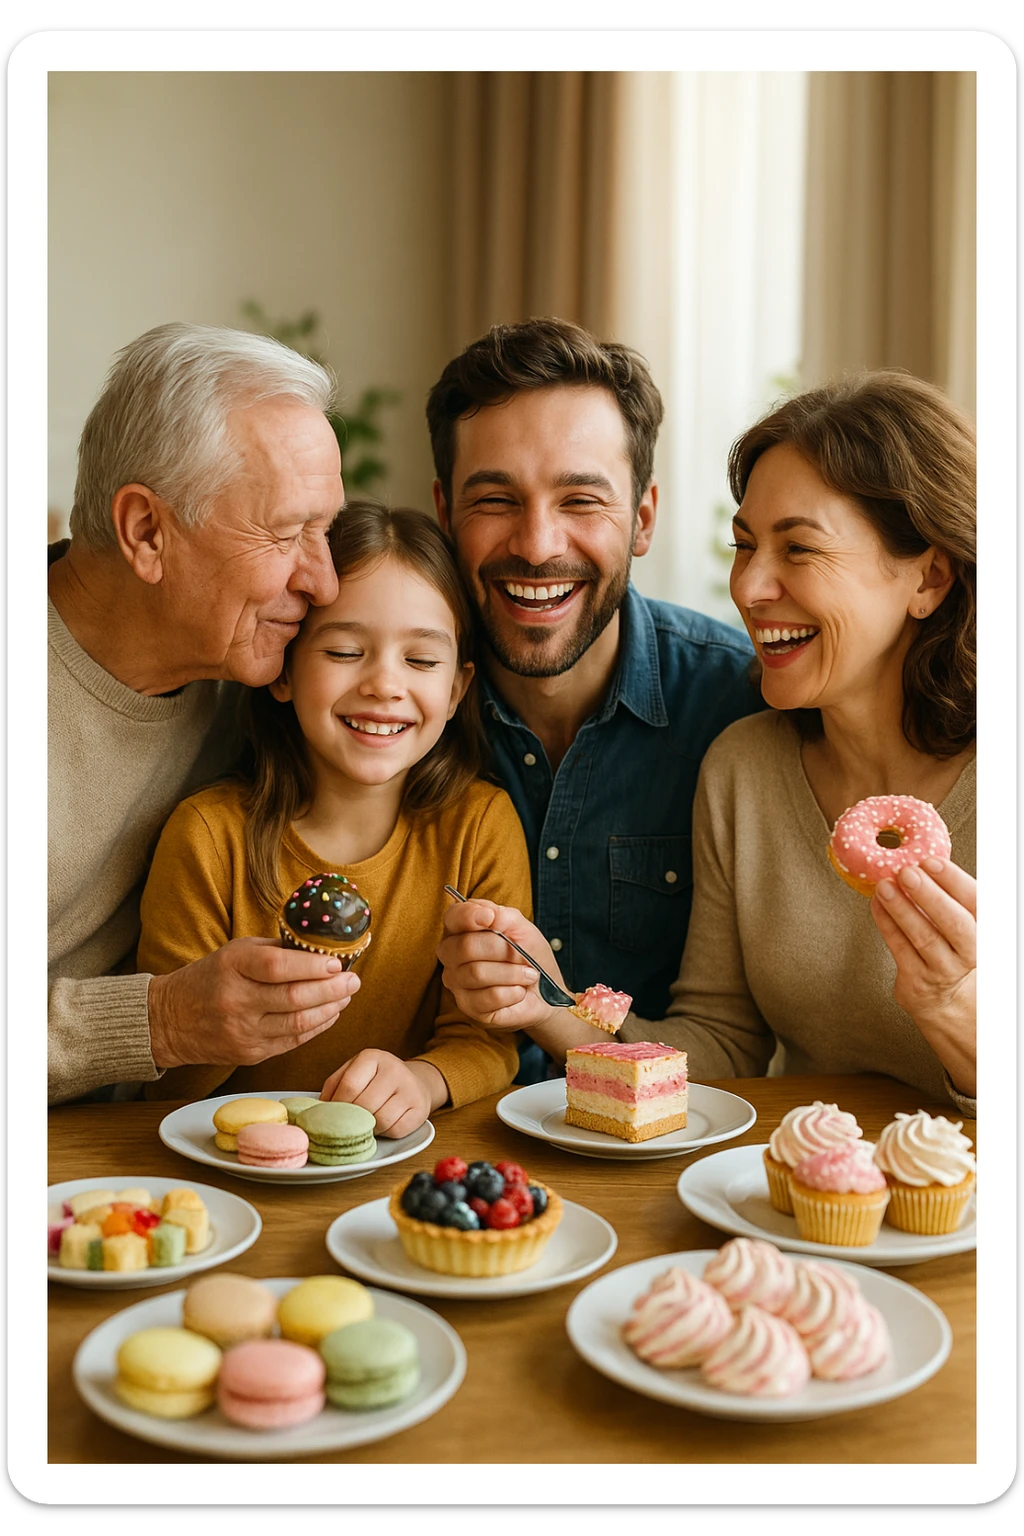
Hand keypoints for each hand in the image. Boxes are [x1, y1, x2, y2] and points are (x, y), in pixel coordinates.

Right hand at [147, 937, 359, 1069]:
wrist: (168, 1021)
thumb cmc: (210, 978)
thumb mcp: (235, 952)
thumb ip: (275, 950)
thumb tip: (320, 949)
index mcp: (231, 966)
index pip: (277, 967)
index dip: (312, 966)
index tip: (336, 963)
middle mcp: (236, 1001)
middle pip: (294, 998)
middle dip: (332, 989)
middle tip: (354, 980)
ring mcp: (242, 1032)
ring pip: (298, 1023)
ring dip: (330, 1009)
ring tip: (346, 996)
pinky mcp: (249, 1054)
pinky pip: (292, 1041)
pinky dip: (316, 1027)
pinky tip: (329, 1014)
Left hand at [320, 1050, 442, 1138]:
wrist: (413, 1082)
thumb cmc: (375, 1081)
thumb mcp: (352, 1073)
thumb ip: (334, 1087)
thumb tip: (318, 1110)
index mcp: (372, 1057)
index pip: (349, 1086)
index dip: (338, 1105)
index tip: (333, 1116)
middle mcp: (394, 1069)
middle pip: (365, 1105)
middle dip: (353, 1119)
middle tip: (349, 1123)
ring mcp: (410, 1088)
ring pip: (381, 1120)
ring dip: (370, 1128)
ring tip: (368, 1122)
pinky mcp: (421, 1108)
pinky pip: (397, 1130)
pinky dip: (386, 1133)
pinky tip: (383, 1125)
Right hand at [437, 899, 562, 1032]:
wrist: (545, 992)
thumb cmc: (529, 957)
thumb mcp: (523, 929)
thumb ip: (504, 916)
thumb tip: (488, 915)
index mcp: (463, 929)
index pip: (452, 917)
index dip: (468, 916)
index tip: (490, 918)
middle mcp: (452, 955)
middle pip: (465, 947)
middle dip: (502, 950)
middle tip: (522, 956)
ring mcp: (457, 982)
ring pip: (477, 973)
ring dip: (512, 973)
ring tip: (527, 975)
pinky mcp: (468, 1006)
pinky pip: (489, 997)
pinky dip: (513, 992)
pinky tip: (518, 991)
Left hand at [871, 857, 975, 1094]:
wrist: (955, 1007)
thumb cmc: (958, 955)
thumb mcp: (969, 929)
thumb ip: (954, 901)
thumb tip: (925, 864)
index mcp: (987, 936)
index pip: (977, 905)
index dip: (954, 882)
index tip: (932, 862)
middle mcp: (971, 956)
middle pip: (954, 924)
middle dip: (929, 896)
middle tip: (907, 872)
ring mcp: (944, 972)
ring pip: (924, 939)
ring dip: (901, 909)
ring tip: (885, 886)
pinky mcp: (917, 984)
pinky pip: (899, 950)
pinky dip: (886, 924)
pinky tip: (877, 905)